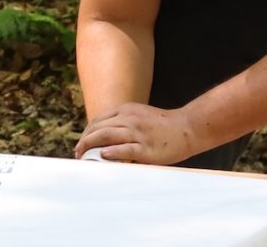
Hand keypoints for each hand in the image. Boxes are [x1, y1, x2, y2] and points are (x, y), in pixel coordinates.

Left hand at [74, 103, 203, 164]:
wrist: (188, 128)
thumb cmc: (163, 126)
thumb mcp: (140, 116)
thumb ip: (124, 122)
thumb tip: (105, 138)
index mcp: (127, 110)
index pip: (98, 120)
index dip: (86, 133)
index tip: (81, 145)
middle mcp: (130, 119)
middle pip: (99, 128)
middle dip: (84, 141)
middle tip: (78, 154)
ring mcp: (138, 133)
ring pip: (107, 136)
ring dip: (91, 146)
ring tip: (83, 156)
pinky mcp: (146, 147)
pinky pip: (125, 148)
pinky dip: (112, 152)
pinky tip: (103, 155)